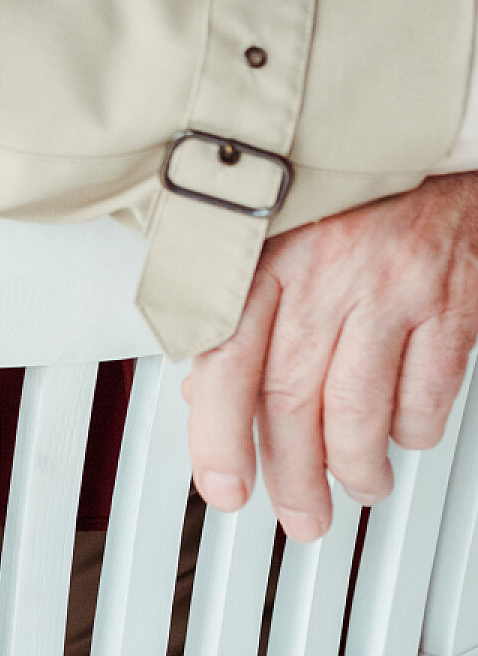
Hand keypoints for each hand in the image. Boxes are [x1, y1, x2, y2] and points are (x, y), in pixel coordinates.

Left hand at [182, 174, 477, 538]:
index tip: (223, 485)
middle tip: (296, 516)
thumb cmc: (349, 189)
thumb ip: (238, 304)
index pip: (228, 354)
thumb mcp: (278, 228)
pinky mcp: (453, 304)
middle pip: (292, 397)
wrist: (433, 140)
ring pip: (360, 413)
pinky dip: (412, 432)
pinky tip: (401, 433)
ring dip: (355, 471)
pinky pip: (427, 398)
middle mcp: (327, 267)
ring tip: (355, 486)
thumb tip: (203, 393)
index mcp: (269, 245)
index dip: (219, 434)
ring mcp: (393, 287)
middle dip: (292, 476)